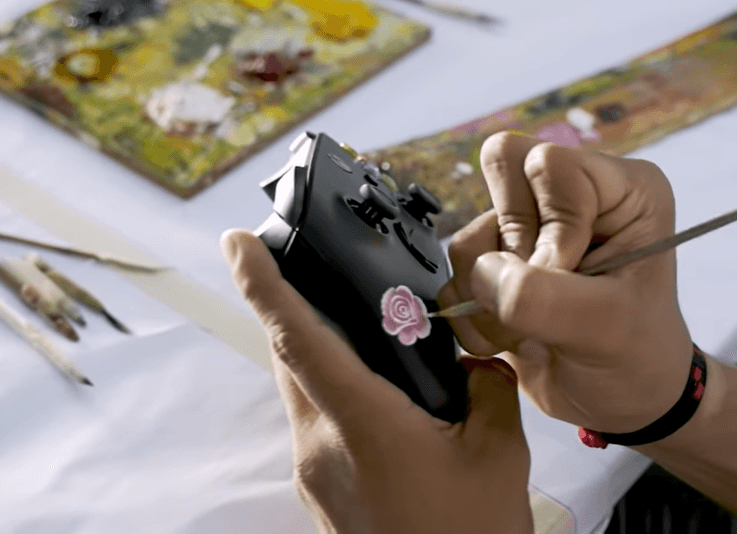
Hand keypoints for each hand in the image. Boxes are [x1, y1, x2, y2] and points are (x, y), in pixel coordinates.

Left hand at [220, 230, 533, 533]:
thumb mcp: (499, 456)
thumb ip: (486, 390)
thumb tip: (474, 364)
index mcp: (362, 426)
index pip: (297, 337)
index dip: (261, 283)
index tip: (237, 243)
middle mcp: (322, 447)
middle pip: (289, 356)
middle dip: (288, 304)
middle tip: (302, 260)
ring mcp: (316, 473)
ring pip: (301, 389)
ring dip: (315, 348)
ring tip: (356, 321)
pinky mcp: (323, 493)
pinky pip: (317, 421)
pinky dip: (334, 388)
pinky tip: (380, 388)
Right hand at [436, 132, 693, 434]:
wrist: (619, 405)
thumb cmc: (636, 359)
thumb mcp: (603, 326)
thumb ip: (540, 296)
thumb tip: (481, 274)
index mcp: (621, 188)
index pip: (549, 164)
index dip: (551, 223)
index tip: (576, 275)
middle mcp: (573, 194)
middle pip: (500, 170)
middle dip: (511, 246)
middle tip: (545, 291)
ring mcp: (531, 227)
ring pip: (471, 233)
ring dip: (492, 293)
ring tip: (533, 329)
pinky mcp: (498, 262)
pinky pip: (455, 272)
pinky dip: (474, 314)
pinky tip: (513, 338)